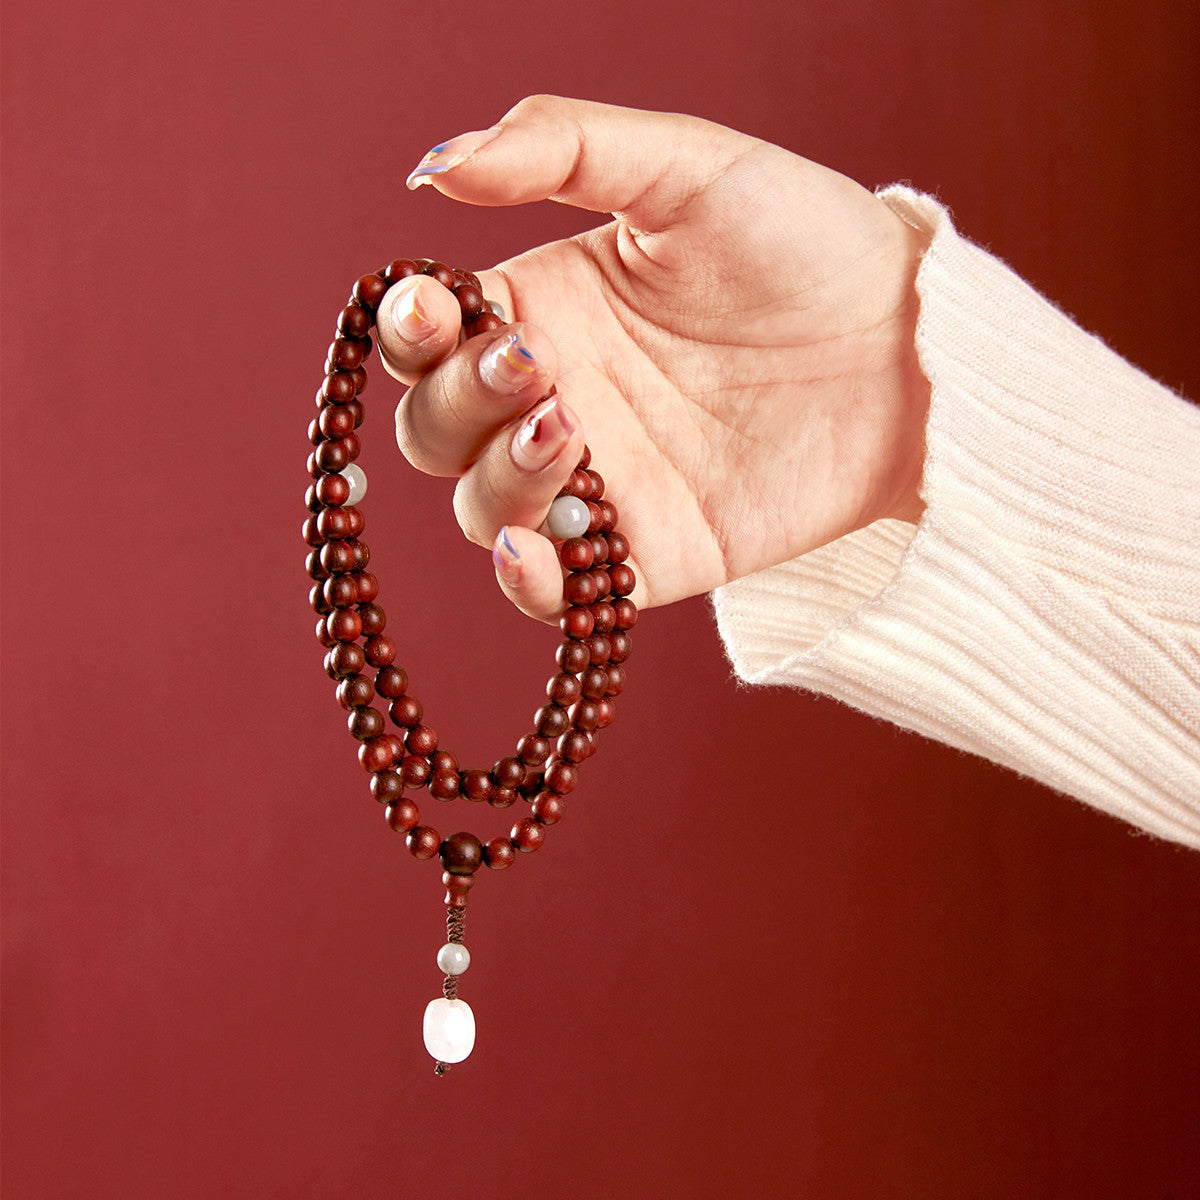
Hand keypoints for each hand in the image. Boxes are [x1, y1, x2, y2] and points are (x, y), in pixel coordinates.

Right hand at [377, 95, 929, 619]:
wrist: (908, 344)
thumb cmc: (803, 241)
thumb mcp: (685, 166)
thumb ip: (562, 148)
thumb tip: (434, 168)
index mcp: (545, 310)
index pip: (432, 338)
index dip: (409, 330)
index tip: (438, 309)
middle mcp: (557, 401)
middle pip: (438, 433)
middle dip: (461, 405)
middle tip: (540, 368)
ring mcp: (600, 484)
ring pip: (484, 509)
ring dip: (498, 479)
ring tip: (570, 430)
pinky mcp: (649, 555)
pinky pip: (562, 593)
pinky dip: (528, 582)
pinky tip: (530, 548)